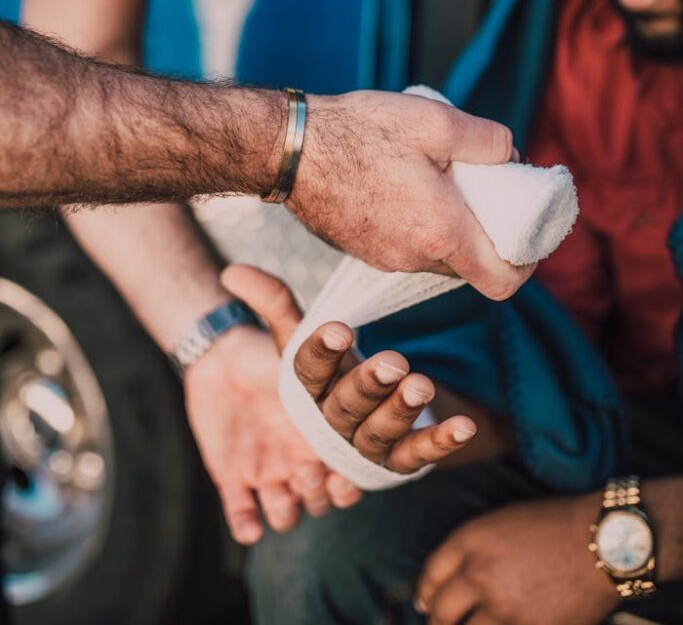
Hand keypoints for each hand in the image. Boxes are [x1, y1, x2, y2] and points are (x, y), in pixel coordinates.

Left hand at [184, 266, 361, 545]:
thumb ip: (283, 302)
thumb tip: (267, 276)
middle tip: (316, 469)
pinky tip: (248, 522)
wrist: (218, 361)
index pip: (355, 461)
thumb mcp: (288, 333)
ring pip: (291, 509)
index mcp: (329, 431)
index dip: (354, 470)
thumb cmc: (266, 351)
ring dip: (293, 506)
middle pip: (327, 492)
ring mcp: (273, 472)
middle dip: (328, 488)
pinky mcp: (236, 482)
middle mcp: (308, 458)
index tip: (347, 463)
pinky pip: (245, 515)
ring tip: (290, 484)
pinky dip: (247, 523)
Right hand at [289, 90, 533, 298]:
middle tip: (487, 194)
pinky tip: (408, 187)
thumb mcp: (436, 120)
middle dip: (488, 235)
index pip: (504, 282)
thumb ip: (487, 139)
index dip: (527, 264)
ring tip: (443, 182)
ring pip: (438, 256)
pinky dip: (420, 227)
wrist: (288, 149)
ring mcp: (385, 259)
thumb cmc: (357, 133)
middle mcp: (414, 257)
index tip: (528, 235)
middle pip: (472, 266)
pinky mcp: (363, 250)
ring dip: (451, 229)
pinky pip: (407, 248)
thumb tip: (510, 153)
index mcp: (442, 233)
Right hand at [291, 318, 477, 473]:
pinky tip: (463, 426)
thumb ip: (276, 303)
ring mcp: (363, 445)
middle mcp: (329, 423)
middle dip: (367, 386)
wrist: (362, 413)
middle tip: (393, 362)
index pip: (307, 372)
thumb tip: (234, 272)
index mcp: (307, 392)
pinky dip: (439, 443)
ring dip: (401, 411)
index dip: (322, 351)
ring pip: (377, 434)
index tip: (340, 328)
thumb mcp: (303, 334)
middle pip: (343, 408)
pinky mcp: (397, 460)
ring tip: (422, 385)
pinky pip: (416, 456)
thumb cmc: (330, 370)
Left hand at [415, 495, 619, 624]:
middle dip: (438, 621)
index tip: (425, 602)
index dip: (425, 592)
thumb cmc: (555, 524)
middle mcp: (480, 575)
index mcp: (471, 541)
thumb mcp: (502, 522)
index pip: (431, 575)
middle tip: (440, 623)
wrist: (600, 541)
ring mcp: (503, 608)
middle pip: (441, 612)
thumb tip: (454, 578)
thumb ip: (472, 548)